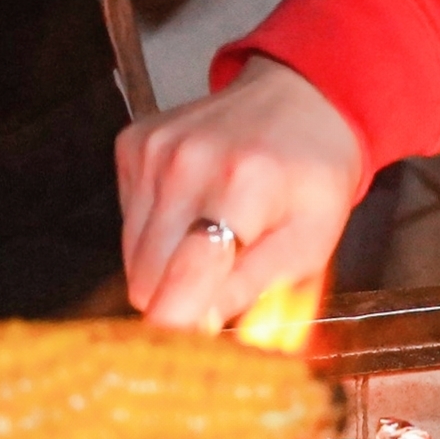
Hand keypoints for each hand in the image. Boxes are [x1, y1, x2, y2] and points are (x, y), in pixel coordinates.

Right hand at [117, 55, 371, 325]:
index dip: (185, 326)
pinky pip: (126, 224)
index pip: (184, 279)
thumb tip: (201, 329)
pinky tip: (194, 211)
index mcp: (242, 185)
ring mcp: (153, 149)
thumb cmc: (313, 176)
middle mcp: (187, 161)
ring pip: (130, 259)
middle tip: (221, 284)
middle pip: (146, 281)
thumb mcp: (310, 245)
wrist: (302, 100)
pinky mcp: (132, 143)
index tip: (201, 339)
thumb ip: (254, 291)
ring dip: (167, 268)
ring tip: (213, 241)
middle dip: (181, 299)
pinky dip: (157, 234)